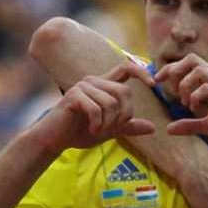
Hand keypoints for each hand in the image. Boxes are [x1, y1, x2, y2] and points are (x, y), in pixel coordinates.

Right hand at [33, 62, 156, 151]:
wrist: (54, 139)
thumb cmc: (79, 132)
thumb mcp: (109, 131)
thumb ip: (128, 127)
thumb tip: (153, 127)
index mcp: (104, 85)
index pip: (126, 68)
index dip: (141, 72)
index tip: (153, 84)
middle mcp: (94, 81)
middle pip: (124, 91)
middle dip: (124, 114)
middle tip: (114, 129)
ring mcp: (82, 87)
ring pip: (111, 103)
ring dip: (109, 123)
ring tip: (99, 130)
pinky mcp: (73, 96)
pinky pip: (96, 109)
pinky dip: (98, 124)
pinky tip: (92, 130)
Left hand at [155, 54, 207, 146]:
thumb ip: (189, 124)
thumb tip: (168, 129)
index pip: (188, 63)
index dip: (170, 68)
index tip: (157, 80)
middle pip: (192, 59)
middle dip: (175, 70)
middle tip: (170, 89)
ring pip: (199, 70)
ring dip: (186, 85)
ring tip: (187, 103)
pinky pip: (207, 88)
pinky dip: (196, 97)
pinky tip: (197, 110)